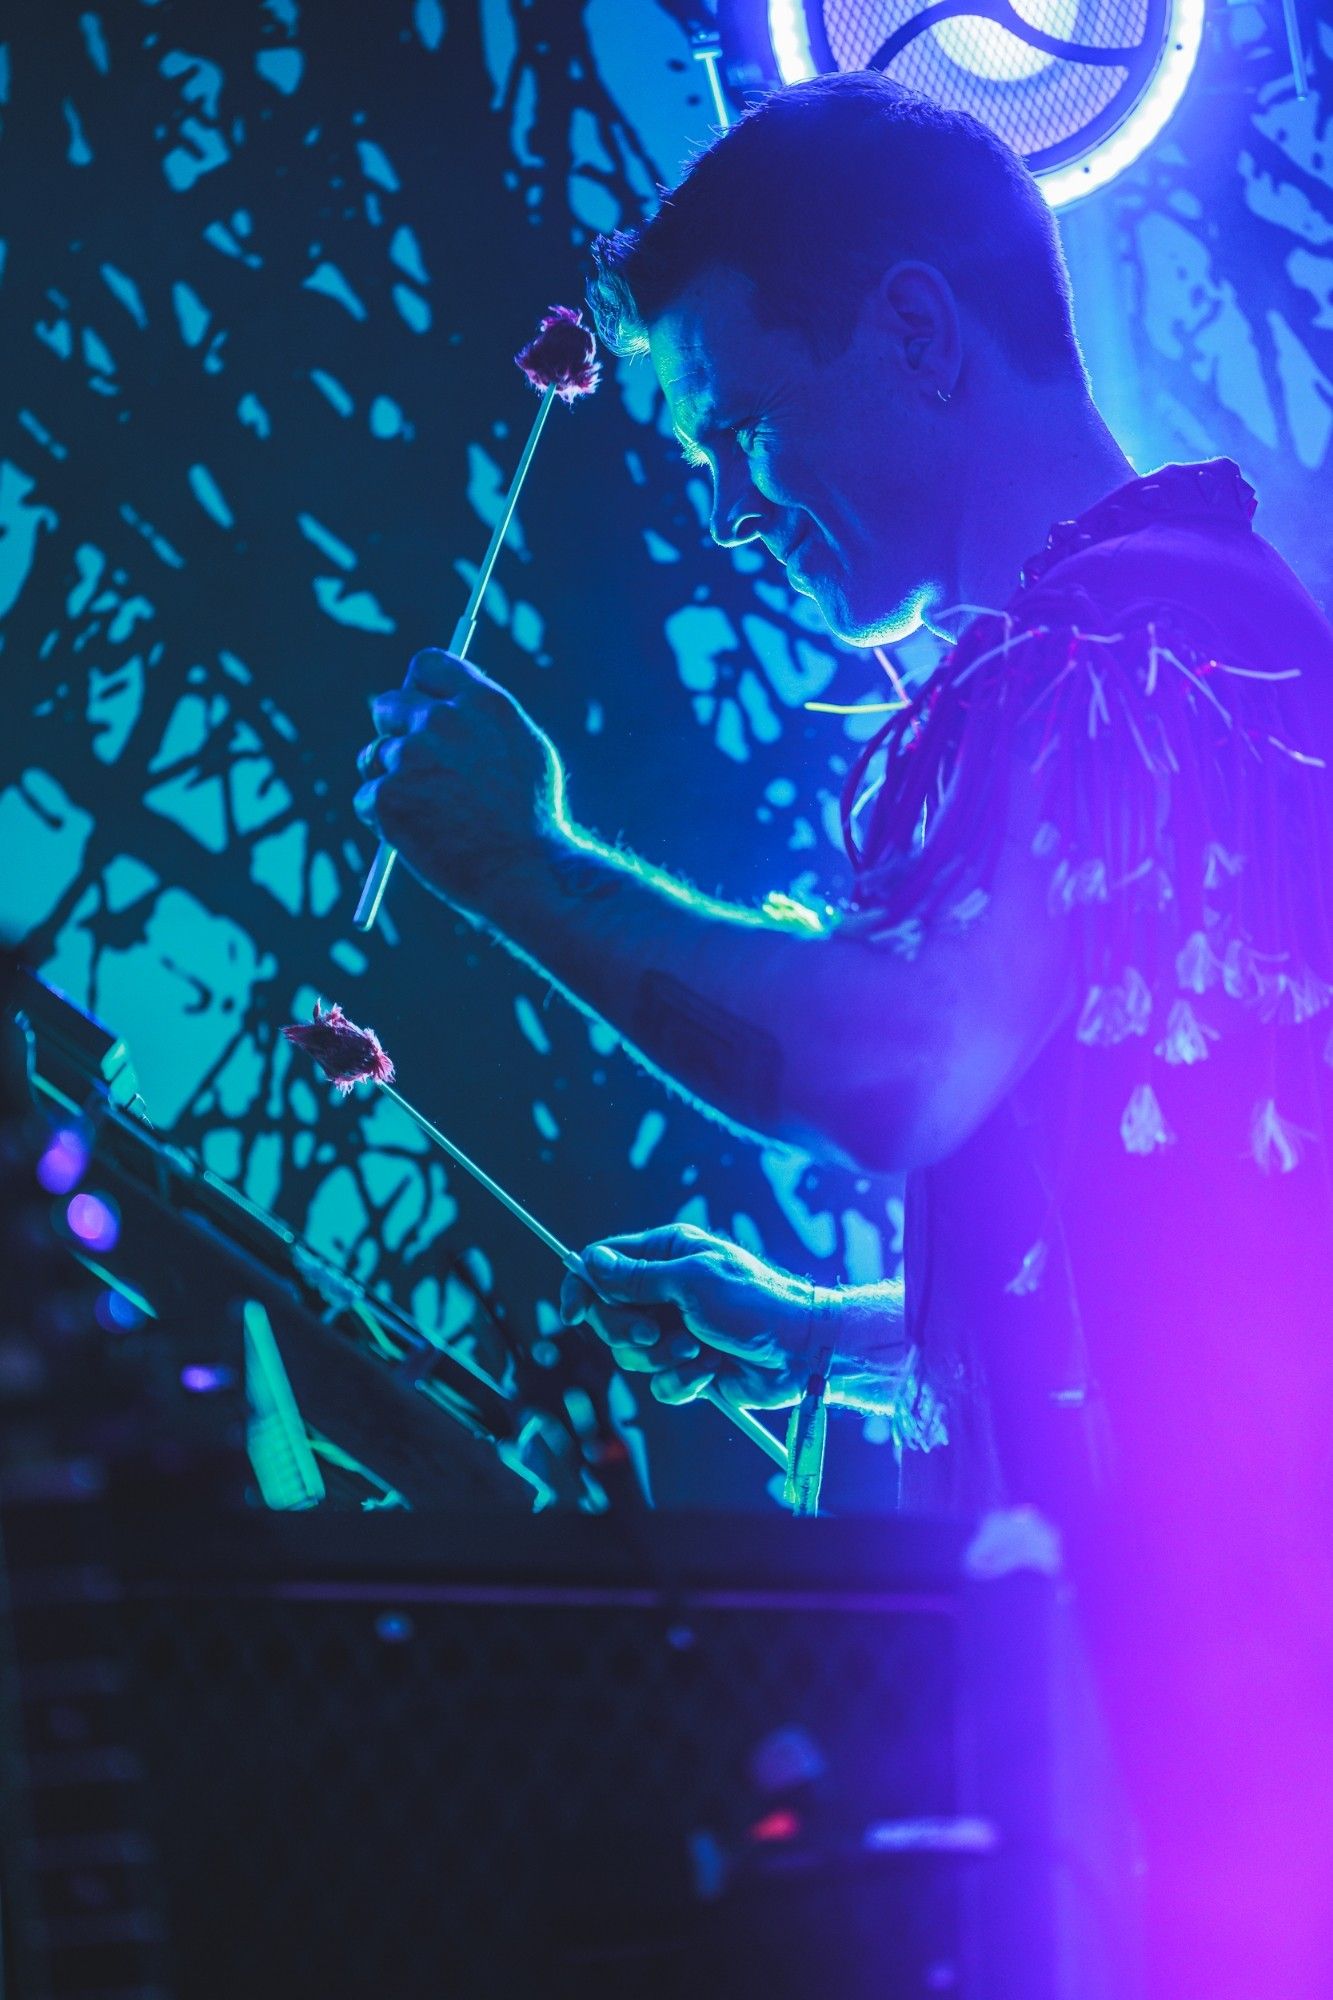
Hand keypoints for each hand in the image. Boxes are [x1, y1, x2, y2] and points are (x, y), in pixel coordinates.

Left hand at [354, 648, 557, 906]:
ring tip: (427, 815)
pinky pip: (366, 799)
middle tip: (408, 765)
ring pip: (374, 757)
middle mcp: (441, 721)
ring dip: (388, 781)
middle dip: (393, 731)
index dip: (418, 687)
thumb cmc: (534, 822)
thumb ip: (483, 721)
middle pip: (387, 705)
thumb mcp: (525, 751)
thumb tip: (447, 706)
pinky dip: (382, 819)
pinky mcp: (385, 797)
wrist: (528, 873)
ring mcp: (409, 758)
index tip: (418, 706)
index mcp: (481, 703)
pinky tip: (418, 836)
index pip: (426, 664)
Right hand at [560, 1223, 819, 1408]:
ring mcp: (675, 1331)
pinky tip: (711, 1370)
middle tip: (656, 1331)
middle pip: (608, 1315)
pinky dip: (683, 1380)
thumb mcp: (692, 1281)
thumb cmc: (755, 1304)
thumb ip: (636, 1277)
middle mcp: (665, 1291)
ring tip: (699, 1349)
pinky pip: (658, 1384)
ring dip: (663, 1356)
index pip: (602, 1265)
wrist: (800, 1353)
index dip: (581, 1287)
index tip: (570, 1314)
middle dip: (628, 1330)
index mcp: (666, 1255)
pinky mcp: (687, 1367)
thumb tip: (589, 1262)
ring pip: (631, 1354)